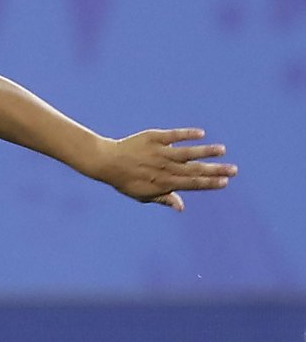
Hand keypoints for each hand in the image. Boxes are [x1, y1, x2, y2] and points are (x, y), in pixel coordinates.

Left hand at [91, 129, 235, 210]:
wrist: (107, 162)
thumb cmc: (126, 181)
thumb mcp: (143, 195)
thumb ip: (164, 199)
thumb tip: (182, 208)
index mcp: (164, 183)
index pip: (191, 184)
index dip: (209, 183)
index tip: (225, 182)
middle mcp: (164, 168)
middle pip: (194, 169)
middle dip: (215, 170)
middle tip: (234, 169)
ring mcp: (160, 152)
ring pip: (187, 152)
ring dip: (205, 151)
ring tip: (222, 150)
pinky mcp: (154, 138)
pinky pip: (173, 135)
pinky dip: (186, 134)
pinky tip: (201, 133)